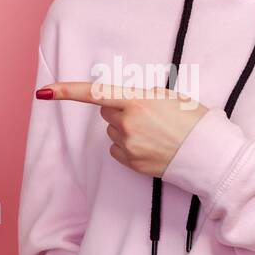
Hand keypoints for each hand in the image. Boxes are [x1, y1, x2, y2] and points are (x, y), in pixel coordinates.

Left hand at [36, 81, 207, 177]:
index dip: (67, 91)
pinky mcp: (131, 163)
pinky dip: (129, 147)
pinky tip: (150, 147)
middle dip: (119, 111)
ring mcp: (128, 145)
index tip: (45, 91)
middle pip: (106, 113)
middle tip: (147, 115)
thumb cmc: (193, 120)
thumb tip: (121, 98)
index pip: (95, 93)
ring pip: (113, 132)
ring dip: (126, 129)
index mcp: (137, 100)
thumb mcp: (169, 96)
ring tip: (154, 133)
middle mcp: (128, 123)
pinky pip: (118, 150)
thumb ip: (141, 95)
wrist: (209, 154)